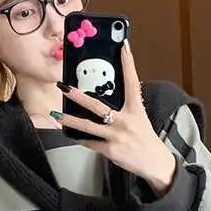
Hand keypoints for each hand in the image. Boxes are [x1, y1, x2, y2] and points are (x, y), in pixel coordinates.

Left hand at [53, 42, 176, 195]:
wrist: (154, 163)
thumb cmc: (144, 139)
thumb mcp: (139, 119)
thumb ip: (124, 109)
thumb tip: (105, 100)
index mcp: (135, 109)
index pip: (132, 82)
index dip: (128, 63)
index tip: (123, 46)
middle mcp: (126, 121)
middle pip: (98, 106)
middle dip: (78, 97)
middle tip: (64, 87)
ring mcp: (117, 136)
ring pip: (88, 126)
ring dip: (70, 120)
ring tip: (56, 114)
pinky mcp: (111, 150)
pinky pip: (90, 143)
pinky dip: (81, 139)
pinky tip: (73, 135)